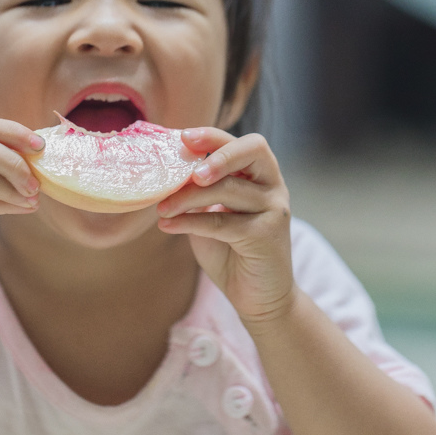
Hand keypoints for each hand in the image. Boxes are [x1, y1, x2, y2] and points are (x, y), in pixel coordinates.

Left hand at [156, 128, 294, 324]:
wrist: (258, 297)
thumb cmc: (231, 252)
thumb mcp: (212, 215)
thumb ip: (198, 193)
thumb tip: (163, 173)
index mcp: (260, 175)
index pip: (243, 143)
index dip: (214, 136)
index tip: (184, 137)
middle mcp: (273, 186)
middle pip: (252, 150)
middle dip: (217, 154)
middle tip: (189, 171)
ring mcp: (273, 209)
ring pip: (228, 189)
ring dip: (188, 197)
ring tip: (162, 208)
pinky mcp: (267, 236)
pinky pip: (222, 222)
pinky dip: (189, 222)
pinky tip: (168, 225)